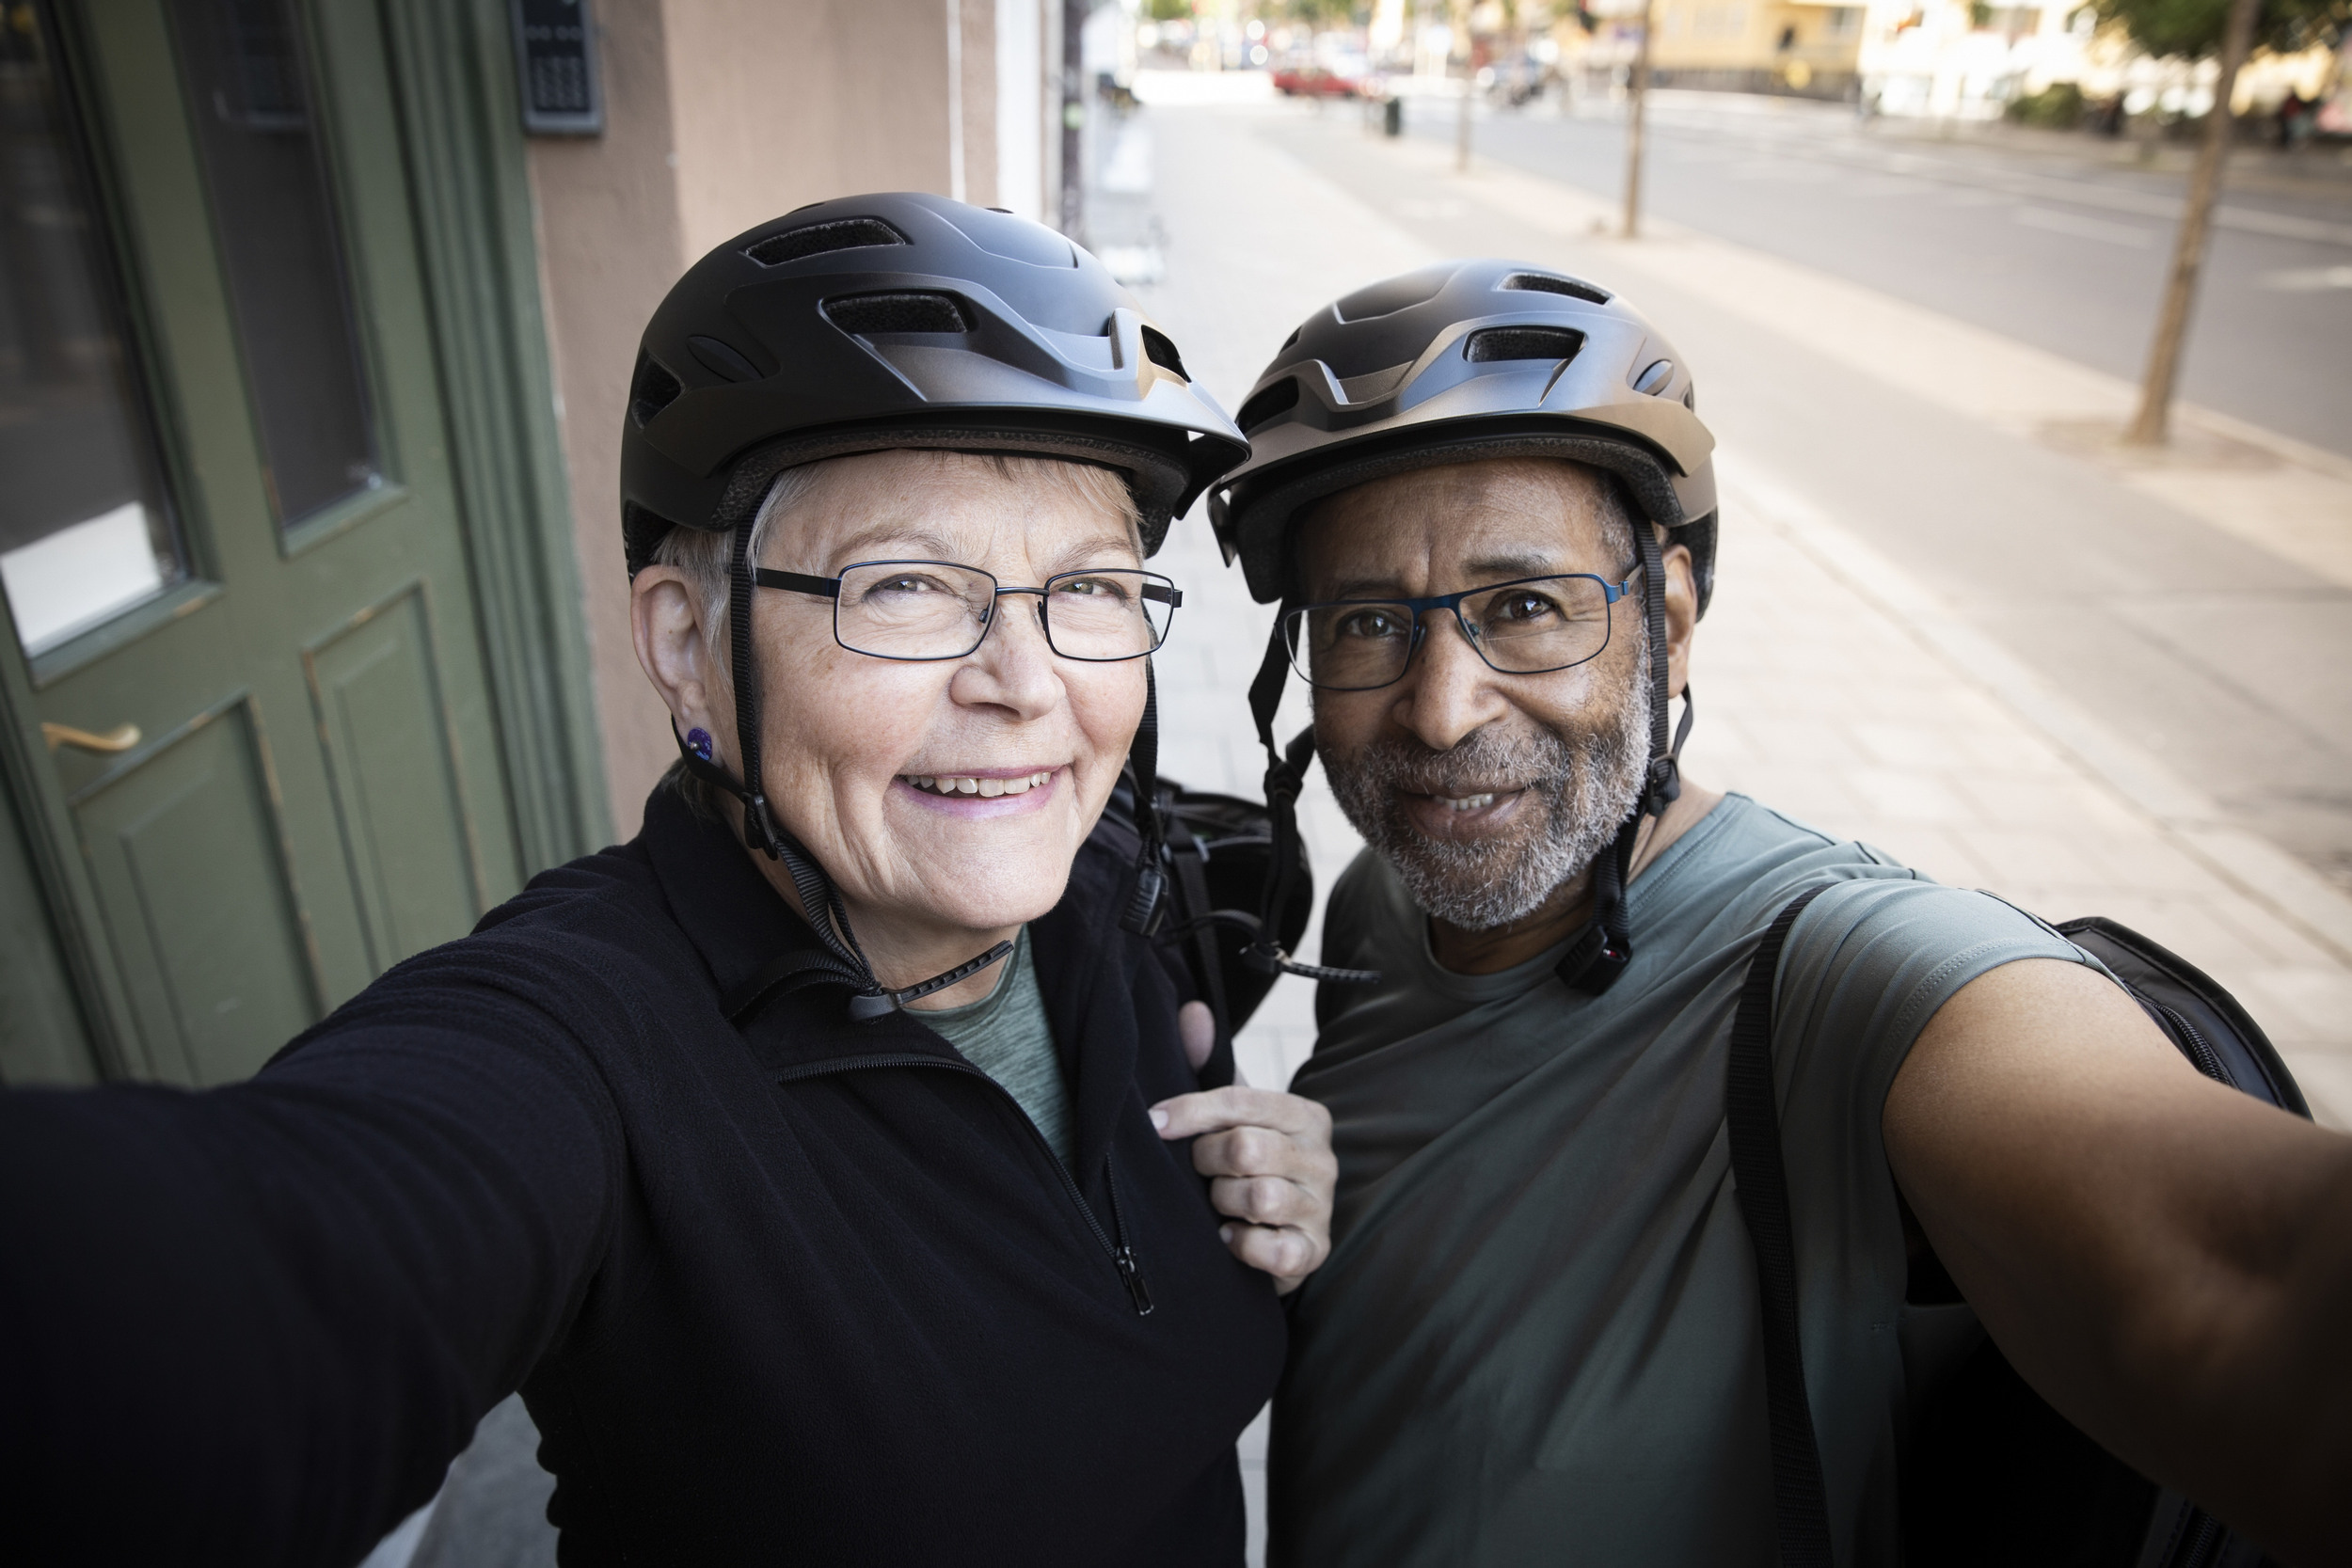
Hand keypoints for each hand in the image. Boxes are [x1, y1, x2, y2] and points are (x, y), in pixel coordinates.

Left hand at [1150, 1082, 1334, 1294]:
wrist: (1280, 1231)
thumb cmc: (1251, 1163)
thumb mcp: (1233, 1114)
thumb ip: (1211, 1062)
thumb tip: (1192, 1010)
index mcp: (1305, 1115)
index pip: (1241, 1102)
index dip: (1190, 1111)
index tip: (1155, 1122)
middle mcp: (1322, 1158)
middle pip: (1246, 1148)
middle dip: (1207, 1161)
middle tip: (1199, 1169)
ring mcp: (1322, 1208)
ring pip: (1259, 1196)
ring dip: (1223, 1202)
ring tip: (1219, 1203)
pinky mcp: (1313, 1252)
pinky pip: (1274, 1250)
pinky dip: (1243, 1244)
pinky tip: (1232, 1236)